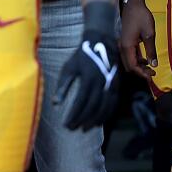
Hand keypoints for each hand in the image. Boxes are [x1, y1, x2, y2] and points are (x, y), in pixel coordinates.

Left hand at [55, 2, 119, 131]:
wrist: (100, 43)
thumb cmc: (80, 56)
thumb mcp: (68, 68)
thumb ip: (63, 86)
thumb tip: (55, 103)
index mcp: (88, 79)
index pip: (81, 102)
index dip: (74, 115)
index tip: (66, 124)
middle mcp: (102, 83)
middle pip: (93, 107)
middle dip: (82, 120)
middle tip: (73, 129)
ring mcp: (111, 85)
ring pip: (104, 108)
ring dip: (94, 120)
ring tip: (84, 128)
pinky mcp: (116, 86)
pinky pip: (112, 104)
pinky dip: (105, 115)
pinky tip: (98, 122)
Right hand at [119, 0, 156, 80]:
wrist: (133, 4)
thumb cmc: (141, 17)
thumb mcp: (149, 34)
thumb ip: (151, 50)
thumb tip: (153, 64)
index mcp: (127, 46)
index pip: (132, 66)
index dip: (141, 73)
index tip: (152, 76)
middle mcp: (122, 47)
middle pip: (128, 65)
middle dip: (140, 71)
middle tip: (152, 73)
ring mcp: (122, 44)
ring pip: (128, 60)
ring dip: (138, 65)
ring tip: (150, 67)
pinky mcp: (124, 41)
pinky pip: (128, 54)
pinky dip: (136, 59)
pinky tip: (145, 59)